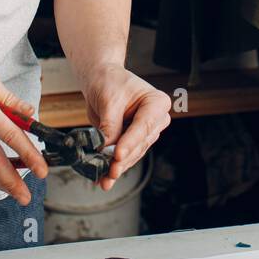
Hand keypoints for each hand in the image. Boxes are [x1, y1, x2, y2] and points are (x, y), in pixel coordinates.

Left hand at [81, 62, 171, 191]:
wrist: (101, 79)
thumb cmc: (108, 81)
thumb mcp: (109, 101)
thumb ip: (110, 126)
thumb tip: (105, 150)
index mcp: (157, 102)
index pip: (143, 126)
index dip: (130, 143)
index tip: (117, 155)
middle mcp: (156, 118)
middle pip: (140, 143)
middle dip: (123, 159)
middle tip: (109, 170)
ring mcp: (146, 131)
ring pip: (134, 154)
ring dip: (119, 167)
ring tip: (105, 179)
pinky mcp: (134, 140)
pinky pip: (126, 156)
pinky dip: (115, 166)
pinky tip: (105, 178)